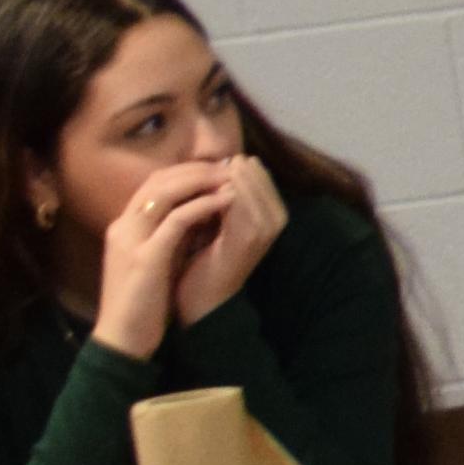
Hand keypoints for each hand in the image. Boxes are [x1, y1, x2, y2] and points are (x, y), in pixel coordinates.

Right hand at [87, 158, 241, 358]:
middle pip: (157, 180)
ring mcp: (131, 240)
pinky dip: (202, 205)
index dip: (184, 172)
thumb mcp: (151, 261)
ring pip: (164, 191)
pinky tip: (226, 201)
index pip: (152, 184)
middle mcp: (123, 227)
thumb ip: (164, 237)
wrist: (121, 338)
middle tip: (226, 166)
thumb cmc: (140, 304)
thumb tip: (194, 218)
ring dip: (200, 180)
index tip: (214, 170)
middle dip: (194, 170)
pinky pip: (176, 219)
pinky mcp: (145, 257)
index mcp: (123, 227)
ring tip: (229, 177)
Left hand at [169, 156, 284, 331]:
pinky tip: (190, 190)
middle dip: (220, 164)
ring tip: (187, 175)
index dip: (226, 162)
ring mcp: (265, 227)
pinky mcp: (247, 237)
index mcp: (273, 213)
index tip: (197, 162)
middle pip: (252, 171)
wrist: (202, 303)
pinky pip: (234, 200)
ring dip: (214, 175)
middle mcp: (276, 218)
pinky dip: (212, 191)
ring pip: (243, 182)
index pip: (255, 170)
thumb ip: (225, 197)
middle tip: (189, 164)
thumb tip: (220, 161)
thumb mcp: (220, 224)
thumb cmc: (206, 262)